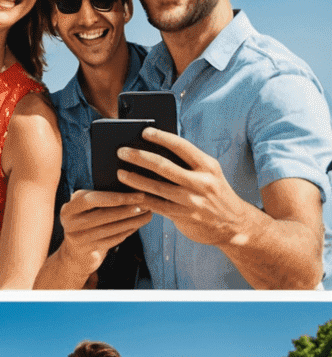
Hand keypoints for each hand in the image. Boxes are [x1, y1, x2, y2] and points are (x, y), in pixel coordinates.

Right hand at [49, 189, 149, 282]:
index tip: (137, 195)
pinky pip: (110, 240)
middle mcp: (69, 223)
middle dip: (127, 209)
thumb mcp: (85, 210)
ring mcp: (76, 238)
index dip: (115, 197)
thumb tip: (130, 190)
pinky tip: (136, 226)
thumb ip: (98, 200)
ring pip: (108, 228)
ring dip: (131, 221)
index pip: (91, 199)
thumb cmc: (86, 224)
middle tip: (147, 205)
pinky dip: (126, 232)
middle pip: (102, 215)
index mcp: (68, 208)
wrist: (76, 253)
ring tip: (147, 215)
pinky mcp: (86, 250)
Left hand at [118, 128, 248, 251]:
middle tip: (121, 151)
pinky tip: (129, 194)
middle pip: (164, 166)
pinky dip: (141, 199)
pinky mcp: (184, 216)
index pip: (182, 147)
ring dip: (135, 179)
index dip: (161, 137)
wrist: (235, 225)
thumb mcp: (210, 175)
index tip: (144, 132)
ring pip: (157, 187)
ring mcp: (192, 200)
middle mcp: (201, 182)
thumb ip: (188, 164)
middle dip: (139, 157)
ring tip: (120, 173)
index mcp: (208, 166)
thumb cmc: (215, 194)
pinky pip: (157, 206)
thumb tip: (156, 150)